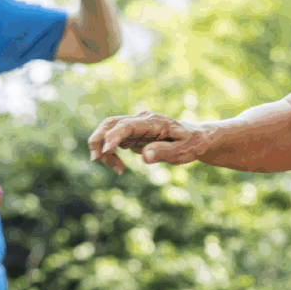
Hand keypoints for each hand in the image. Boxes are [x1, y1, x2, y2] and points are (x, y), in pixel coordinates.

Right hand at [88, 110, 211, 174]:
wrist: (194, 138)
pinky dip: (110, 154)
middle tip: (96, 158)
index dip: (114, 137)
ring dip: (103, 150)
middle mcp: (141, 120)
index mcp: (153, 121)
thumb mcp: (183, 150)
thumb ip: (164, 152)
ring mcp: (134, 126)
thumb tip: (145, 157)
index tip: (105, 151)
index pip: (127, 125)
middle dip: (98, 139)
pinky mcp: (131, 135)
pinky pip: (113, 142)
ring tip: (118, 169)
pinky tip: (120, 168)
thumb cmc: (191, 143)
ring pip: (108, 132)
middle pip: (111, 123)